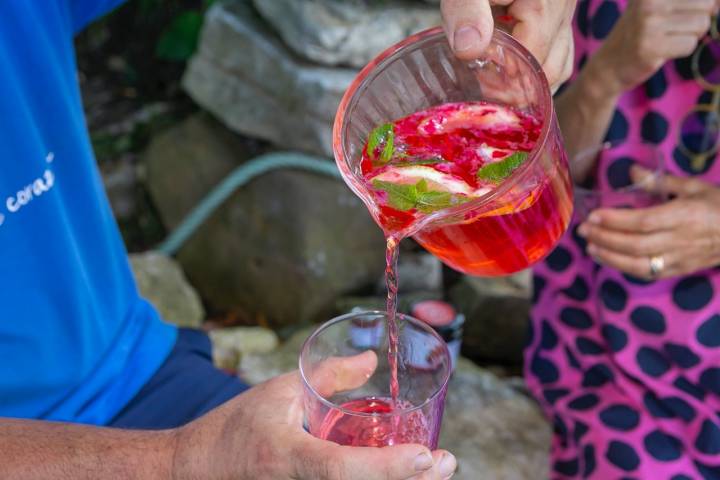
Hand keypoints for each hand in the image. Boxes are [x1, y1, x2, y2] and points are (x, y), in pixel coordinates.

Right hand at [172, 352, 456, 479]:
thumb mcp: (280, 392)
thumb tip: (371, 360)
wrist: (195, 472)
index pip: (341, 470)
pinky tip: (400, 475)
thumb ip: (329, 376)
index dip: (387, 468)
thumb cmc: (236, 429)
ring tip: (432, 471)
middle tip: (446, 462)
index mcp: (286, 458)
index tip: (426, 455)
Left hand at [441, 0, 576, 89]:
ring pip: (560, 61)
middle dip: (521, 87)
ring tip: (496, 87)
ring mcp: (566, 7)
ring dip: (531, 80)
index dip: (507, 81)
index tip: (480, 91)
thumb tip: (469, 50)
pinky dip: (539, 64)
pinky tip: (511, 69)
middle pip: (552, 66)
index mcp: (546, 1)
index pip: (534, 57)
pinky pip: (559, 46)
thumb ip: (466, 11)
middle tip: (485, 95)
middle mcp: (565, 4)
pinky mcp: (559, 7)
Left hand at [578, 167, 719, 279]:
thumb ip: (660, 182)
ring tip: (590, 247)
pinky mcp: (680, 270)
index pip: (643, 222)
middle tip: (583, 231)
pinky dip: (624, 268)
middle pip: (635, 245)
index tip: (593, 215)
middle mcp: (681, 241)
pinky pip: (648, 274)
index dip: (615, 221)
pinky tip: (609, 259)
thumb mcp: (694, 187)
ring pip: (639, 264)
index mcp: (684, 216)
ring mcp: (680, 259)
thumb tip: (632, 171)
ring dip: (610, 257)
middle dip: (605, 239)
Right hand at [593, 0, 716, 94]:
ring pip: (701, 25)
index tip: (679, 16)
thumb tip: (717, 3)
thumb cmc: (640, 33)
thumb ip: (690, 0)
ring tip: (667, 39)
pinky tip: (662, 51)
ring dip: (690, 35)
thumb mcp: (658, 6)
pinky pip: (690, 45)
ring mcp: (648, 24)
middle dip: (697, 19)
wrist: (608, 65)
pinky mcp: (651, 47)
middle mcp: (648, 2)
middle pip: (707, 4)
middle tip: (673, 28)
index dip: (701, 4)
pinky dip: (682, 50)